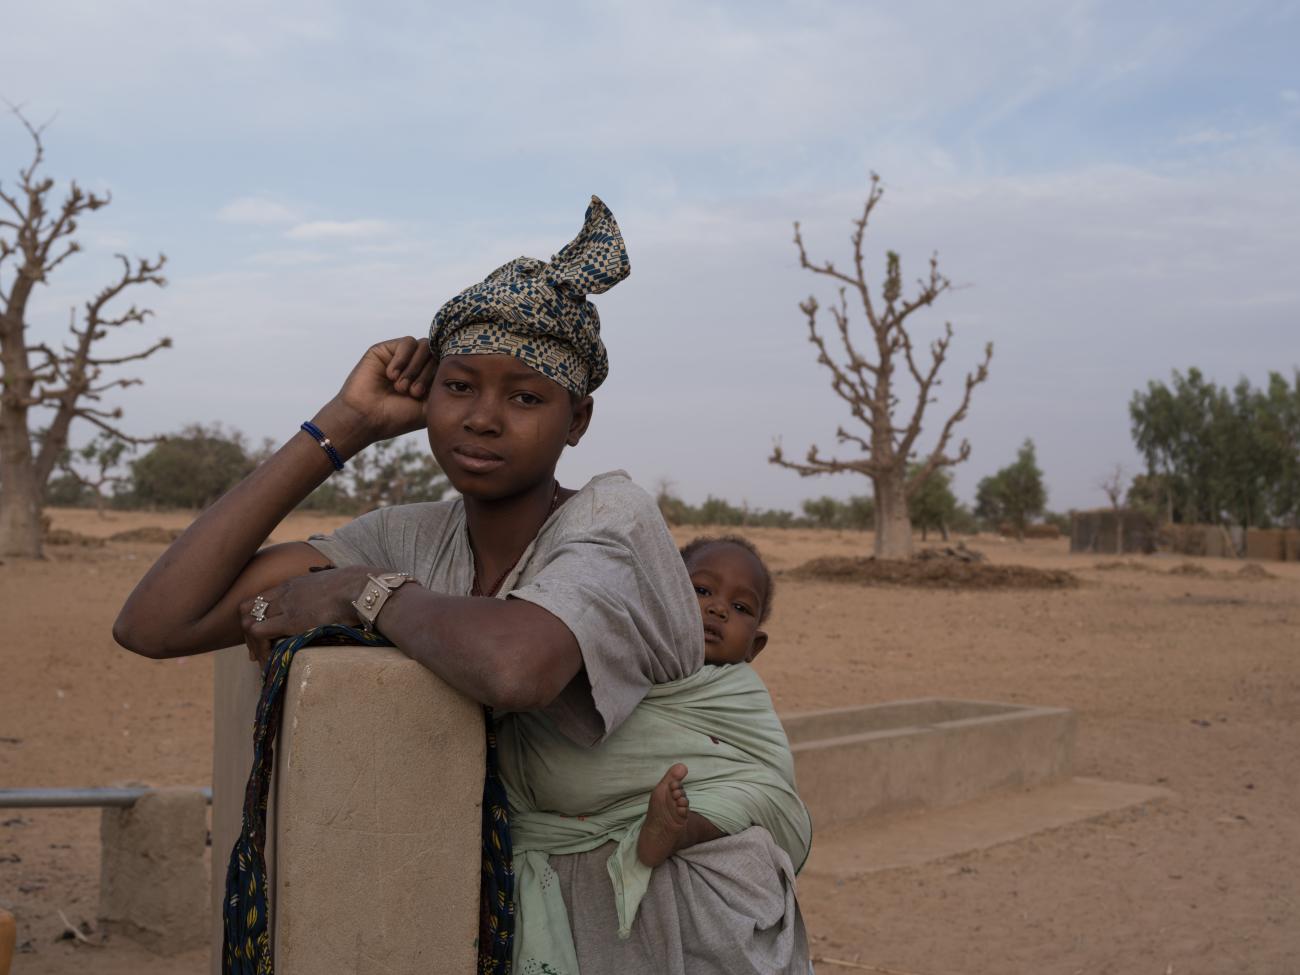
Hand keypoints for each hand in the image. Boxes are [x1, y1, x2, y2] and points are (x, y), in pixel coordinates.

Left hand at [238, 564, 377, 666]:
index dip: (255, 619)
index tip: (262, 637)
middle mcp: (284, 593)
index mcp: (293, 584)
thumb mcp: (333, 586)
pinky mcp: (290, 620)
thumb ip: (324, 594)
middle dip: (248, 633)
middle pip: (247, 610)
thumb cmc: (356, 589)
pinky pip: (260, 633)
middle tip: (256, 652)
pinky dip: (260, 648)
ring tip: (262, 661)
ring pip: (249, 623)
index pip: (259, 599)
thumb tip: (333, 602)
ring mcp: (285, 606)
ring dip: (252, 644)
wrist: (362, 588)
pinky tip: (268, 660)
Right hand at [325, 337, 437, 450]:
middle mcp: (416, 366)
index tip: (425, 395)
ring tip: (401, 387)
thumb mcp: (429, 408)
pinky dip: (403, 360)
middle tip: (413, 393)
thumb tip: (460, 372)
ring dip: (414, 368)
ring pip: (425, 346)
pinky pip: (408, 342)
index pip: (446, 365)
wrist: (366, 418)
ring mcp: (402, 357)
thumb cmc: (396, 417)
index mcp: (428, 379)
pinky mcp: (387, 349)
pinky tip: (391, 376)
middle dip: (426, 375)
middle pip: (437, 354)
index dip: (440, 376)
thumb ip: (444, 389)